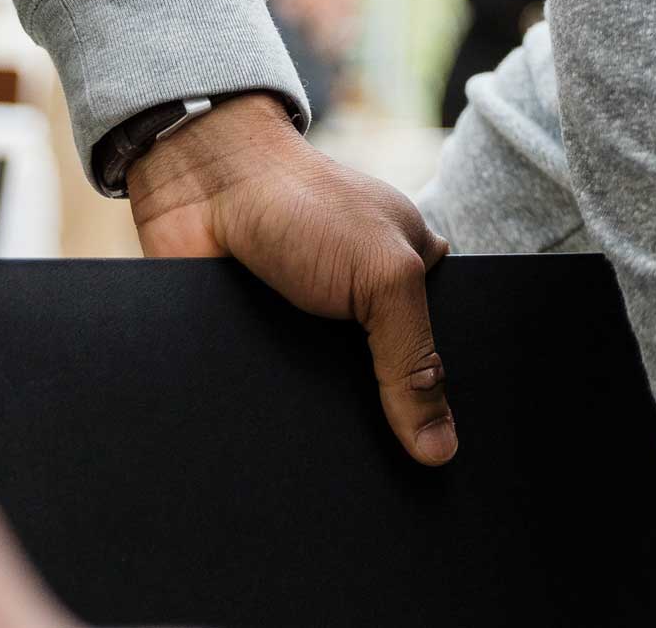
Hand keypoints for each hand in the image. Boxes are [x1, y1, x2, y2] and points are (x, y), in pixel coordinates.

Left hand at [124, 95, 455, 463]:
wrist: (203, 187)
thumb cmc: (304, 204)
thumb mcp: (386, 278)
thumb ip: (415, 361)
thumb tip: (441, 447)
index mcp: (414, 278)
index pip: (447, 354)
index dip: (451, 401)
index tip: (452, 448)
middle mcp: (365, 309)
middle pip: (390, 390)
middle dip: (390, 423)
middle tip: (398, 467)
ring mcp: (312, 333)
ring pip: (332, 406)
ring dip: (329, 426)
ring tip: (337, 463)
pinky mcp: (260, 351)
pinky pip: (277, 403)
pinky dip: (276, 419)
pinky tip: (283, 443)